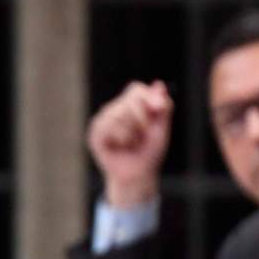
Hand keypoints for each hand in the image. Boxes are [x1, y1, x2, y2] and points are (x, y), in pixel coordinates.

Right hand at [86, 80, 172, 208]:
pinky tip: (121, 146)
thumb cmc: (151, 150)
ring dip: (132, 132)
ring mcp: (103, 120)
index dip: (148, 98)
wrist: (139, 173)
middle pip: (129, 101)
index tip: (159, 109)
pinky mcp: (95, 133)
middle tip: (143, 134)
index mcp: (132, 105)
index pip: (136, 89)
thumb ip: (163, 106)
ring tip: (132, 142)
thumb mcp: (162, 127)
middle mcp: (116, 109)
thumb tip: (159, 85)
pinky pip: (109, 128)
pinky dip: (121, 138)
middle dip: (143, 119)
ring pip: (118, 115)